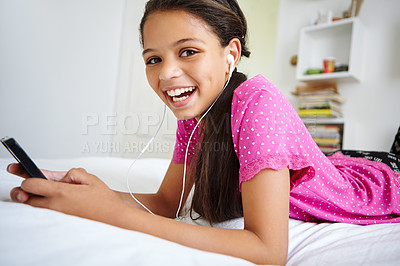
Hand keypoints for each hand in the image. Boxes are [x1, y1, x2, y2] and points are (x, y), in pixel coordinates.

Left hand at [8, 164, 125, 222]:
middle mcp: (55, 205)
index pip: (31, 184)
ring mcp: (56, 215)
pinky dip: (41, 206)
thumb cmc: (104, 200)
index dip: (26, 175)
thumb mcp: (90, 178)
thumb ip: (72, 173)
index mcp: (62, 192)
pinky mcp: (59, 221)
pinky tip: (51, 200)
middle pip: (25, 197)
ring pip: (32, 207)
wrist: (112, 217)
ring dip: (31, 198)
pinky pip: (43, 213)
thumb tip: (61, 175)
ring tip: (37, 191)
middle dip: (24, 188)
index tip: (25, 171)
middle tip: (27, 182)